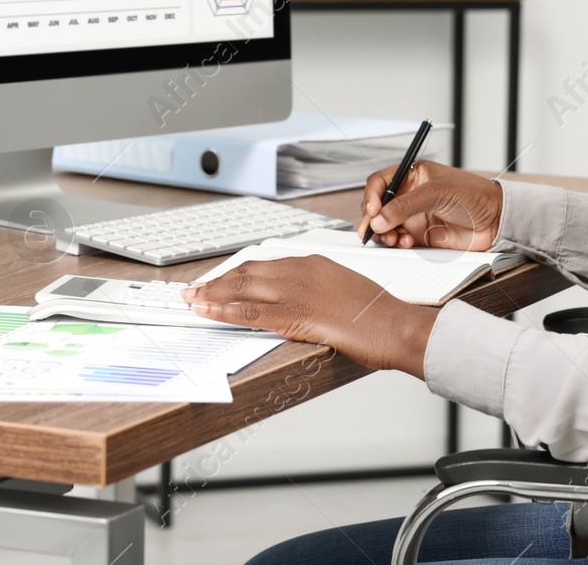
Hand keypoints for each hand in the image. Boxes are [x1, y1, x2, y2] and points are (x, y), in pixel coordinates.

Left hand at [183, 256, 437, 377]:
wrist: (394, 325)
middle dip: (218, 281)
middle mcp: (300, 270)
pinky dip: (223, 310)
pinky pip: (249, 310)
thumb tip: (306, 301)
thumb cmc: (377, 314)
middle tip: (196, 288)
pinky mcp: (294, 313)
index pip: (265, 265)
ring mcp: (296, 290)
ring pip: (242, 288)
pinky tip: (208, 311)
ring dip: (213, 294)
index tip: (222, 279)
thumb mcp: (345, 290)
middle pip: (248, 272)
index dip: (239, 273)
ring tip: (193, 299)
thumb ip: (320, 291)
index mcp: (313, 263)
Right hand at [360, 161, 501, 249]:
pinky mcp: (420, 236)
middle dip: (374, 218)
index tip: (372, 211)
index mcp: (413, 175)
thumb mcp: (438, 192)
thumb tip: (379, 219)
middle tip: (375, 229)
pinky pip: (398, 240)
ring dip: (384, 234)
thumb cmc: (475, 195)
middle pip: (378, 206)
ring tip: (393, 238)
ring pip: (385, 226)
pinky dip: (396, 243)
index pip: (381, 182)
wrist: (497, 220)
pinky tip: (405, 243)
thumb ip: (407, 205)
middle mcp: (410, 195)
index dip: (372, 196)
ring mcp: (414, 216)